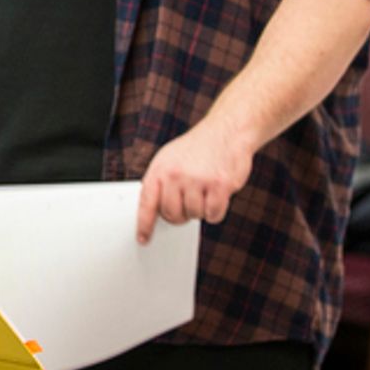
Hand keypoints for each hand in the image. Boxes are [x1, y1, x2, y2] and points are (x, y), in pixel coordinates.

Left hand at [136, 122, 253, 242]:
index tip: (143, 238)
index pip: (147, 202)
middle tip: (188, 201)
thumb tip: (154, 211)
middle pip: (172, 215)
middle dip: (180, 214)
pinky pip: (213, 215)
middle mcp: (176, 174)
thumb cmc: (198, 148)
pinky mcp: (219, 186)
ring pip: (194, 215)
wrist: (226, 131)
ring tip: (204, 188)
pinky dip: (216, 210)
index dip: (144, 224)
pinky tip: (216, 193)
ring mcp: (198, 180)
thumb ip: (161, 183)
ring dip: (201, 208)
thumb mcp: (170, 159)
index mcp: (160, 168)